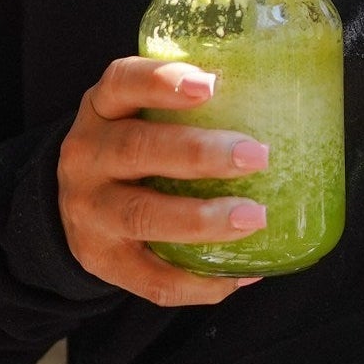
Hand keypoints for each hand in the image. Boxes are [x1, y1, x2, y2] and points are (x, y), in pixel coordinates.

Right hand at [57, 57, 270, 305]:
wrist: (71, 204)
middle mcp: (86, 156)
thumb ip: (191, 105)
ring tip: (254, 217)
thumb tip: (292, 101)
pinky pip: (150, 278)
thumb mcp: (141, 114)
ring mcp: (89, 212)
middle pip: (136, 150)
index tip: (209, 85)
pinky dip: (198, 280)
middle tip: (257, 156)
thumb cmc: (134, 147)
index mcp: (102, 109)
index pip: (121, 83)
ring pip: (141, 215)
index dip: (161, 82)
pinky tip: (239, 275)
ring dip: (202, 219)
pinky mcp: (100, 261)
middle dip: (199, 154)